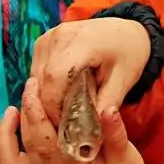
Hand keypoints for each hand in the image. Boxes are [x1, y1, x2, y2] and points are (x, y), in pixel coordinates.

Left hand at [0, 77, 150, 163]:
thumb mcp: (125, 155)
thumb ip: (115, 133)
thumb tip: (108, 109)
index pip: (43, 141)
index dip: (34, 115)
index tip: (32, 92)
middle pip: (25, 144)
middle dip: (24, 113)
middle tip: (30, 88)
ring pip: (9, 162)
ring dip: (5, 136)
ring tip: (12, 111)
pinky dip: (3, 159)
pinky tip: (9, 138)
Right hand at [30, 17, 149, 125]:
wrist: (126, 31)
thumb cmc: (128, 55)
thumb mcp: (124, 81)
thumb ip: (107, 105)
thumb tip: (91, 132)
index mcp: (80, 43)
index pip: (54, 79)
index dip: (55, 106)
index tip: (65, 126)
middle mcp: (58, 36)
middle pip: (41, 80)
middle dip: (50, 107)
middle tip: (66, 125)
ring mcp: (48, 37)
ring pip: (35, 77)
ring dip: (46, 98)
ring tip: (66, 111)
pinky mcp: (43, 42)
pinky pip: (36, 71)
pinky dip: (46, 87)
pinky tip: (63, 97)